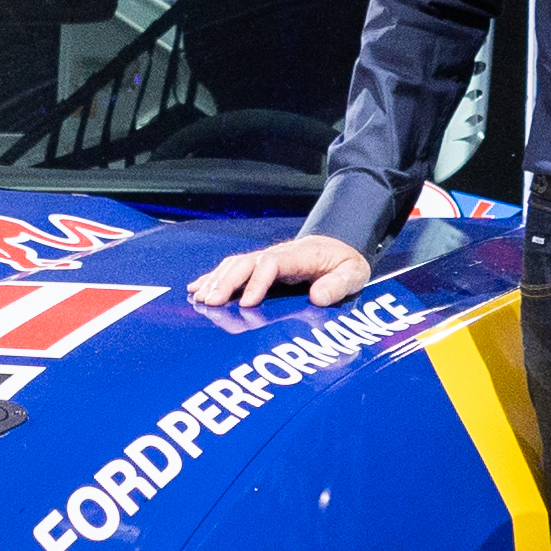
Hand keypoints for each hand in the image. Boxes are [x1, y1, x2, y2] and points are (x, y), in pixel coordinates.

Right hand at [190, 231, 372, 309]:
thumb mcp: (354, 273)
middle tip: (210, 302)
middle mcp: (278, 254)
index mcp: (300, 256)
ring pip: (235, 264)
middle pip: (246, 262)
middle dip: (226, 281)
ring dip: (216, 280)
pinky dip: (213, 278)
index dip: (257, 282)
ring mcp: (267, 259)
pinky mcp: (260, 266)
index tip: (247, 304)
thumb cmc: (345, 262)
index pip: (272, 263)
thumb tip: (318, 296)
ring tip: (200, 299)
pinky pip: (232, 268)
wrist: (340, 246)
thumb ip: (339, 284)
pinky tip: (196, 289)